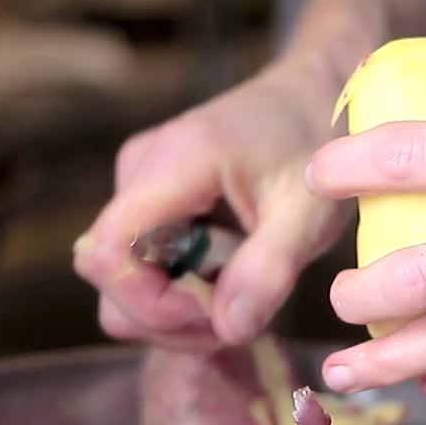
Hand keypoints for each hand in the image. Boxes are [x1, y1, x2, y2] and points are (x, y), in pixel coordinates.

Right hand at [74, 60, 351, 350]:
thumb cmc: (317, 142)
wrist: (317, 95)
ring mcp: (140, 188)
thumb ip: (268, 270)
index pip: (108, 253)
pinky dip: (182, 293)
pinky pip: (144, 266)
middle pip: (108, 277)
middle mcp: (139, 173)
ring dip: (176, 312)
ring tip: (241, 303)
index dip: (149, 304)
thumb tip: (229, 328)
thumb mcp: (309, 212)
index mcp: (171, 165)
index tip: (215, 313)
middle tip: (238, 321)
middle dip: (166, 318)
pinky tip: (232, 284)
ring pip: (123, 280)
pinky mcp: (153, 204)